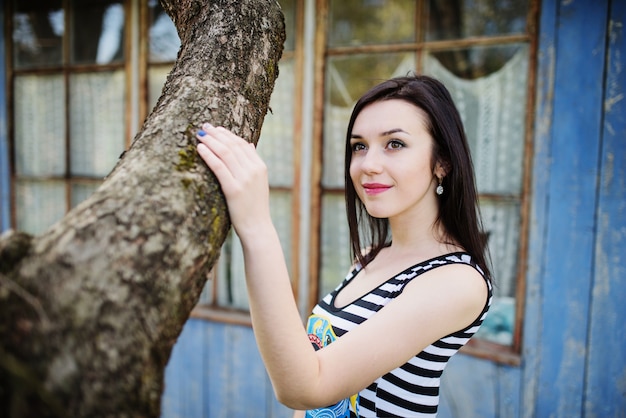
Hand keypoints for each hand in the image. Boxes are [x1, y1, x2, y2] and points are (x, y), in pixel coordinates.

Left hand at [196, 123, 270, 237]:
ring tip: (199, 135)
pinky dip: (208, 155)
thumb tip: (248, 144)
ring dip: (210, 141)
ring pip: (225, 153)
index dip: (227, 134)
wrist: (257, 227)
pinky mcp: (234, 189)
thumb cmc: (254, 206)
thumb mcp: (258, 182)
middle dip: (217, 134)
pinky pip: (218, 167)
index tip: (215, 128)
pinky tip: (200, 148)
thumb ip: (253, 163)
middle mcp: (253, 170)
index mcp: (260, 167)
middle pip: (232, 146)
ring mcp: (244, 179)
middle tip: (204, 126)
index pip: (242, 144)